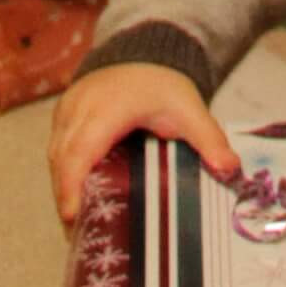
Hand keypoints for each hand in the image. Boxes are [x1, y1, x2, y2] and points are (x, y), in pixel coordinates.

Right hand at [48, 63, 241, 227]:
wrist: (145, 53)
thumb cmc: (163, 84)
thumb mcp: (189, 109)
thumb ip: (208, 139)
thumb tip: (230, 169)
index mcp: (108, 108)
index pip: (80, 151)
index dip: (72, 186)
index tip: (73, 218)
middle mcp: (80, 108)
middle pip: (62, 160)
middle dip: (67, 197)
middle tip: (78, 233)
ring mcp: (67, 110)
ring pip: (55, 156)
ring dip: (64, 188)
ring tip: (79, 222)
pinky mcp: (62, 115)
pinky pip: (56, 149)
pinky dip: (64, 174)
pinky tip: (78, 196)